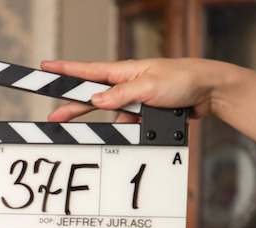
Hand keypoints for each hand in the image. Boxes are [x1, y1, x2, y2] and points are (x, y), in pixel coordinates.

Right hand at [40, 58, 232, 123]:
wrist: (209, 91)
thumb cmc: (183, 78)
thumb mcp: (149, 86)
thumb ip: (121, 94)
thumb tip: (96, 100)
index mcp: (124, 71)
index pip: (88, 70)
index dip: (65, 70)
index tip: (46, 68)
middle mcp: (126, 85)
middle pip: (91, 97)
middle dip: (72, 106)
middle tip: (53, 115)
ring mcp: (134, 100)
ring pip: (109, 114)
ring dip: (106, 122)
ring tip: (105, 124)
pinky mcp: (143, 113)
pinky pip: (127, 125)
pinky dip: (128, 130)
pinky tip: (137, 129)